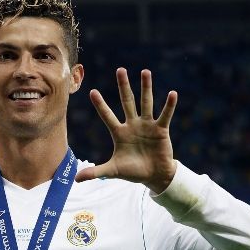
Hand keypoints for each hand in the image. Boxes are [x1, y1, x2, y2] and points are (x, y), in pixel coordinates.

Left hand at [75, 68, 177, 193]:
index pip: (107, 116)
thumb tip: (76, 180)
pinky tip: (172, 93)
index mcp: (119, 133)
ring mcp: (147, 126)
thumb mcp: (113, 171)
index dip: (100, 105)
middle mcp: (133, 125)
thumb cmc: (133, 172)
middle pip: (127, 102)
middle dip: (123, 87)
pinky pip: (164, 115)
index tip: (92, 91)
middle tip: (120, 70)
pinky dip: (168, 105)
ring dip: (146, 87)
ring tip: (145, 72)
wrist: (154, 176)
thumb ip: (96, 172)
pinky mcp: (161, 130)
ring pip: (146, 103)